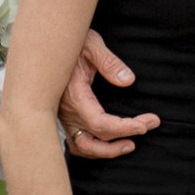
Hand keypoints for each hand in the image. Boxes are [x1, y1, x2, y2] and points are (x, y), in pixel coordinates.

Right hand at [59, 28, 156, 158]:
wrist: (45, 46)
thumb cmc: (68, 44)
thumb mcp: (91, 44)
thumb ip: (109, 62)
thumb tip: (128, 81)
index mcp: (74, 95)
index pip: (99, 123)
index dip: (123, 128)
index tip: (145, 124)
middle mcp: (66, 112)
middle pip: (94, 139)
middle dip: (124, 137)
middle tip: (148, 126)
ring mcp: (63, 117)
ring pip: (82, 147)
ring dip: (106, 151)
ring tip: (129, 145)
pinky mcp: (64, 117)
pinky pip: (76, 142)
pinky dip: (93, 148)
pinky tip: (109, 144)